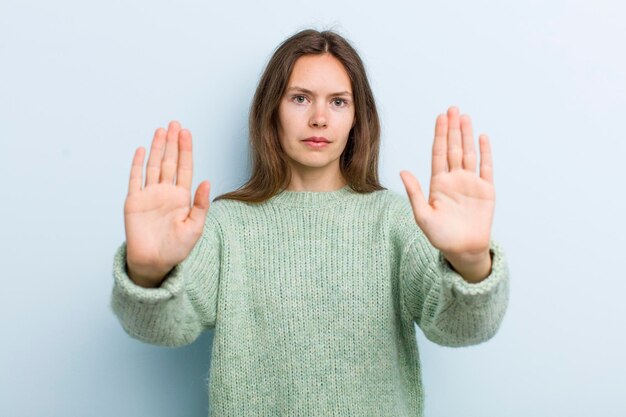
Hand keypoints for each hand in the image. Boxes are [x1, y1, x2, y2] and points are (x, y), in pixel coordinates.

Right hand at [124, 121, 210, 286]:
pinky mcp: (134, 201)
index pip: (185, 168)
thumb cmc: (177, 248)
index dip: (185, 150)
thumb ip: (201, 204)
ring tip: (161, 130)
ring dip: (156, 148)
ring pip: (153, 165)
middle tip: (175, 124)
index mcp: (182, 197)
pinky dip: (137, 164)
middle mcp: (165, 192)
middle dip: (172, 143)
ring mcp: (149, 195)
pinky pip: (135, 179)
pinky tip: (141, 149)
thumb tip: (207, 181)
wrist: (154, 263)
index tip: (187, 133)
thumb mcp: (195, 227)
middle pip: (169, 161)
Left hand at [400, 106, 494, 280]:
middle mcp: (454, 179)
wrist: (463, 250)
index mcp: (438, 183)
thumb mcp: (423, 215)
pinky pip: (486, 167)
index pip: (438, 153)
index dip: (439, 135)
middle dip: (453, 129)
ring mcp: (471, 183)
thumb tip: (402, 171)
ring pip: (468, 153)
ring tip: (465, 117)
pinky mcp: (486, 190)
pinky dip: (485, 152)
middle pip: (453, 148)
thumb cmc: (441, 236)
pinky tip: (482, 138)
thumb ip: (414, 192)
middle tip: (452, 109)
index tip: (440, 118)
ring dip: (467, 135)